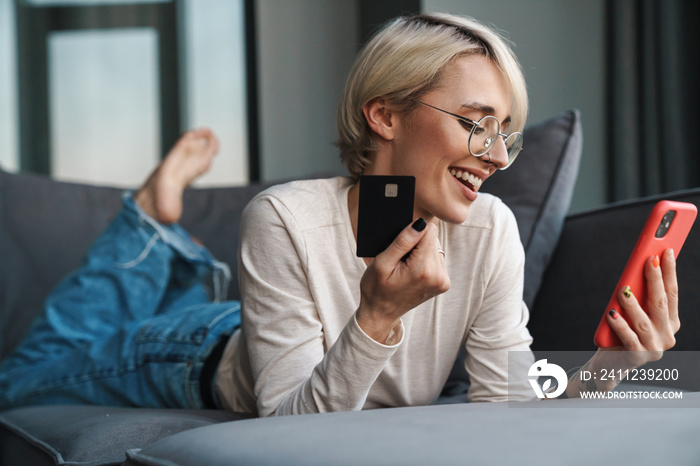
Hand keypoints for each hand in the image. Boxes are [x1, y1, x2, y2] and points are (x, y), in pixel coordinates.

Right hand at [356, 218, 449, 342]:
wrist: (381, 313)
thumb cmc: (376, 289)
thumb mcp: (382, 263)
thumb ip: (402, 242)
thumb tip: (419, 223)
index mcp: (422, 269)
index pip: (428, 231)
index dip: (412, 232)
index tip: (400, 245)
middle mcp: (438, 275)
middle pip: (432, 239)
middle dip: (415, 243)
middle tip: (399, 260)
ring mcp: (443, 281)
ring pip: (435, 247)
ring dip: (420, 252)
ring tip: (405, 267)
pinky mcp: (444, 283)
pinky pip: (436, 258)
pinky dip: (424, 260)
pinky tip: (412, 271)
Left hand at [594, 249, 678, 382]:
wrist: (610, 364)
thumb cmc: (621, 333)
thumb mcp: (634, 312)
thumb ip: (639, 296)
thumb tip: (638, 267)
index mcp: (670, 323)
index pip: (672, 293)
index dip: (670, 272)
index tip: (667, 251)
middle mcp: (667, 336)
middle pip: (661, 303)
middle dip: (656, 279)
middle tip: (649, 260)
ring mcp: (654, 348)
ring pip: (644, 321)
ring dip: (633, 303)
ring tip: (623, 290)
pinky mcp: (637, 357)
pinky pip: (628, 338)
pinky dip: (620, 325)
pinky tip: (611, 314)